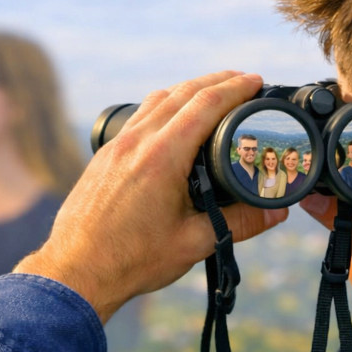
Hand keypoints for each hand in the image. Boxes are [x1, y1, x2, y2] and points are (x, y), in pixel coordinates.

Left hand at [16, 71, 288, 322]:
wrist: (76, 271)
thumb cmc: (131, 260)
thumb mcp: (194, 243)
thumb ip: (239, 224)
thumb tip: (276, 214)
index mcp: (162, 157)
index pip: (206, 104)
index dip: (236, 88)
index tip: (257, 81)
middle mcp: (137, 141)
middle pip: (183, 92)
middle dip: (217, 80)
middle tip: (244, 80)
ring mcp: (117, 145)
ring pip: (157, 99)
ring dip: (189, 89)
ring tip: (213, 93)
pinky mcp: (104, 155)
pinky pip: (138, 115)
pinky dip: (164, 105)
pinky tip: (172, 118)